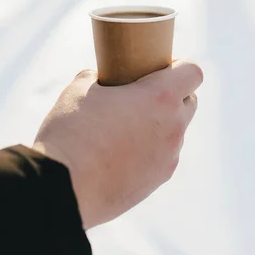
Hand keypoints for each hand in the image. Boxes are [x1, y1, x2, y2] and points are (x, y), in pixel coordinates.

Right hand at [33, 60, 202, 229]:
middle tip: (142, 95)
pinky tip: (121, 153)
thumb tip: (98, 78)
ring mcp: (168, 158)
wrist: (62, 188)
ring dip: (160, 125)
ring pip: (176, 132)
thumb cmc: (71, 132)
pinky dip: (150, 151)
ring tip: (126, 127)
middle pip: (190, 102)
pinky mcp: (157, 182)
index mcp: (160, 98)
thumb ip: (96, 78)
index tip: (158, 68)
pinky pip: (163, 158)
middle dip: (173, 95)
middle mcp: (173, 128)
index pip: (193, 72)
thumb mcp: (79, 90)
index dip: (179, 66)